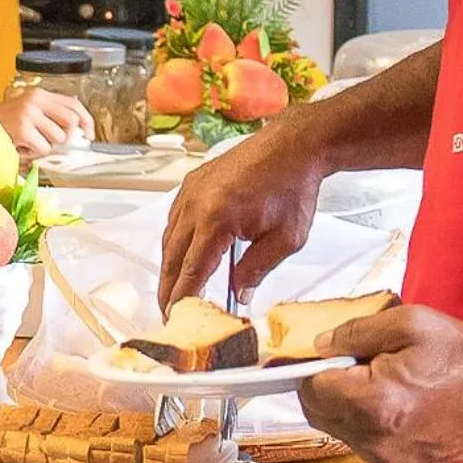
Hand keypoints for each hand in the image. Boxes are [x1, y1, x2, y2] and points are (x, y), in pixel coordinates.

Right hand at [0, 88, 91, 156]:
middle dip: (67, 136)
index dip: (87, 121)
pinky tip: (24, 146)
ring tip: (32, 141)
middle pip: (71, 120)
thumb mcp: (28, 109)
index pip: (74, 104)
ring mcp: (28, 114)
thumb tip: (78, 116)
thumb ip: (51, 110)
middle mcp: (35, 101)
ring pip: (59, 137)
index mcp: (39, 94)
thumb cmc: (4, 122)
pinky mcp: (22, 130)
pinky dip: (35, 152)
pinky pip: (43, 148)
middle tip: (55, 141)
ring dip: (48, 145)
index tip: (89, 134)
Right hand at [157, 119, 324, 311]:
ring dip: (170, 265)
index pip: (192, 269)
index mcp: (217, 219)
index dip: (183, 296)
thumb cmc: (294, 187)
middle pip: (172, 256)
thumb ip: (258, 268)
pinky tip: (182, 254)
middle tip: (169, 310)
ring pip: (169, 237)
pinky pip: (175, 218)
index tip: (178, 316)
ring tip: (174, 288)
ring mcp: (190, 191)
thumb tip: (239, 293)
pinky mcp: (193, 183)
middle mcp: (195, 203)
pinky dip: (175, 240)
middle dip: (168, 287)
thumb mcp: (286, 239)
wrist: (294, 147)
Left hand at [299, 304, 462, 462]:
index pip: (309, 390)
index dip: (312, 368)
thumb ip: (354, 333)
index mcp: (374, 403)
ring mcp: (390, 460)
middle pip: (317, 414)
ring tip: (380, 385)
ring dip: (344, 408)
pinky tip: (394, 406)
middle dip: (324, 388)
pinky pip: (362, 445)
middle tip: (354, 366)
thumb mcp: (407, 323)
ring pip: (338, 431)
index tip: (326, 355)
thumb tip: (319, 346)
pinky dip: (365, 425)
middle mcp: (376, 440)